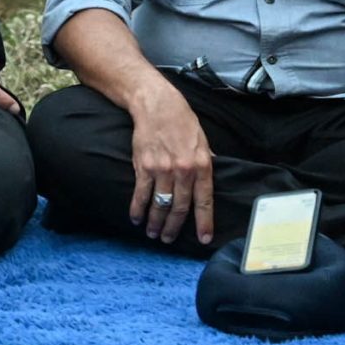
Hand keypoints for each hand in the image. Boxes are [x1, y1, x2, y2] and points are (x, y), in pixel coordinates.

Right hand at [127, 85, 214, 244]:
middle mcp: (183, 170)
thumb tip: (207, 182)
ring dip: (156, 222)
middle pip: (180, 207)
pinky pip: (141, 194)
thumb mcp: (202, 141)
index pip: (204, 200)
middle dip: (174, 227)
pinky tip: (136, 218)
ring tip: (153, 233)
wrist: (156, 105)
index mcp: (202, 165)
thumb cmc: (180, 120)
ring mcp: (162, 170)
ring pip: (161, 205)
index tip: (204, 238)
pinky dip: (138, 209)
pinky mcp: (143, 167)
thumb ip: (205, 163)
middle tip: (168, 239)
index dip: (204, 222)